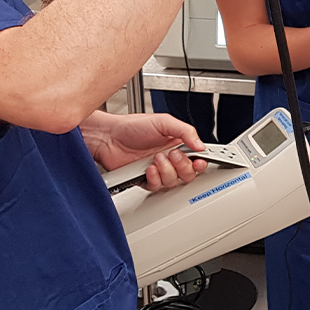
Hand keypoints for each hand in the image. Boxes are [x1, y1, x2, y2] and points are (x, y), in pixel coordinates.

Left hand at [82, 111, 208, 191]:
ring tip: (156, 158)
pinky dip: (154, 178)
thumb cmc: (132, 127)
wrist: (108, 137)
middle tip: (172, 155)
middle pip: (188, 174)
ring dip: (166, 171)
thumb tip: (201, 145)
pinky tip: (149, 168)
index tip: (199, 161)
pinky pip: (156, 187)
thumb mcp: (164, 122)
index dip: (200, 162)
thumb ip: (186, 131)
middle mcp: (169, 159)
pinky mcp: (145, 180)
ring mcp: (158, 170)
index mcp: (177, 144)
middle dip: (182, 166)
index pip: (196, 158)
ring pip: (173, 182)